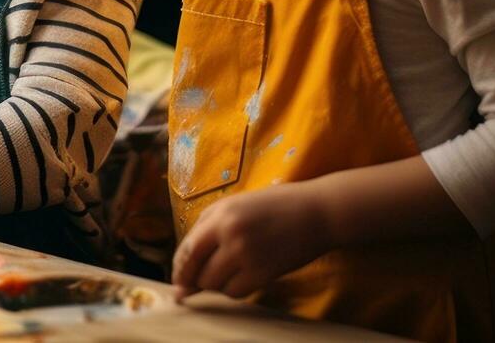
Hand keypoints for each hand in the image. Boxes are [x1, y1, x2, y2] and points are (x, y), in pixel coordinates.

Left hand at [173, 182, 332, 297]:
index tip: (177, 280)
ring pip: (214, 284)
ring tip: (225, 275)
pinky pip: (235, 292)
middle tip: (189, 289)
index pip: (187, 248)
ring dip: (214, 285)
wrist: (316, 212)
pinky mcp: (264, 272)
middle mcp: (230, 234)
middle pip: (197, 270)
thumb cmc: (276, 206)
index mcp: (220, 214)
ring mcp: (247, 254)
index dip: (179, 268)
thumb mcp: (237, 203)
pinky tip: (239, 280)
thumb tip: (189, 258)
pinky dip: (232, 290)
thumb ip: (209, 225)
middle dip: (191, 282)